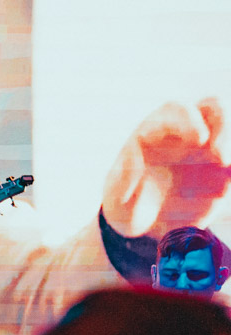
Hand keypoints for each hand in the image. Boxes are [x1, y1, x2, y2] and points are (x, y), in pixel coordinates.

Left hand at [102, 97, 230, 238]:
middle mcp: (183, 133)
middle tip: (222, 159)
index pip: (176, 111)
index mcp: (154, 131)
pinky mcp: (219, 169)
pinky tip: (222, 190)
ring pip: (228, 134)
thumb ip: (122, 178)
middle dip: (224, 127)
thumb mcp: (116, 198)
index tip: (200, 140)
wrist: (141, 225)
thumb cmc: (124, 206)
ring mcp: (205, 148)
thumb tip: (134, 148)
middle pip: (213, 108)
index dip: (190, 120)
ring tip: (226, 173)